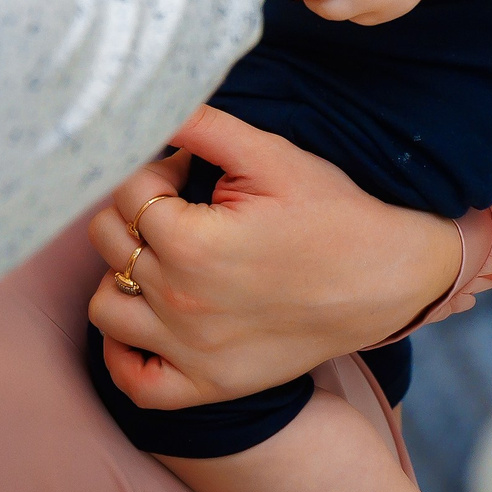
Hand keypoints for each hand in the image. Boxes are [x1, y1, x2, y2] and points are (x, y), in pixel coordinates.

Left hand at [85, 106, 461, 409]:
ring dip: (122, 273)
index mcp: (191, 244)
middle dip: (136, 211)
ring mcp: (191, 353)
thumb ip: (203, 126)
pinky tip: (147, 318)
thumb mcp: (269, 155)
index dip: (158, 170)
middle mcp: (180, 304)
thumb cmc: (331, 211)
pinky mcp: (209, 385)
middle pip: (108, 241)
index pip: (128, 191)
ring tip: (164, 256)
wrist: (386, 278)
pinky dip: (125, 353)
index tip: (190, 171)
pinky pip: (135, 383)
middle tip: (181, 206)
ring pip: (105, 305)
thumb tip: (151, 107)